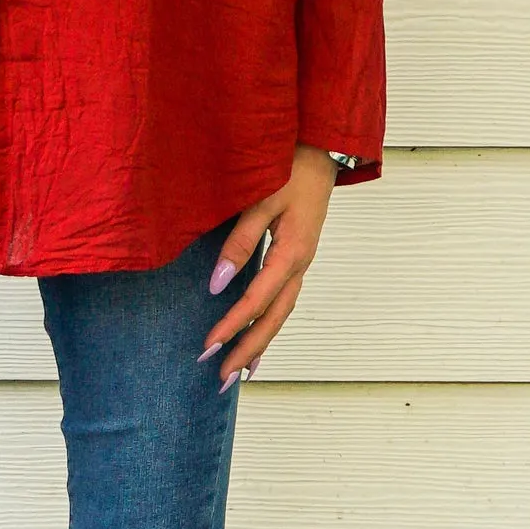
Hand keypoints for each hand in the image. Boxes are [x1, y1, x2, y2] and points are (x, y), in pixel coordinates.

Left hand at [198, 144, 337, 387]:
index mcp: (292, 252)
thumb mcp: (262, 199)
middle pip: (273, 319)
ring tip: (239, 372)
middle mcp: (300, 264)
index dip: (231, 325)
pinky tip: (258, 334)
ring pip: (280, 313)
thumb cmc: (290, 167)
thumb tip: (218, 284)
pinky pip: (282, 299)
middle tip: (220, 379)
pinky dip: (268, 322)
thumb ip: (240, 241)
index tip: (207, 347)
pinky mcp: (297, 256)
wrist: (322, 149)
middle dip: (246, 349)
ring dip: (259, 342)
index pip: (256, 300)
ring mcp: (301, 262)